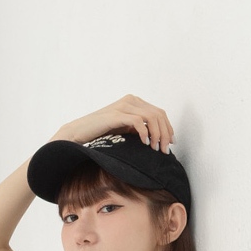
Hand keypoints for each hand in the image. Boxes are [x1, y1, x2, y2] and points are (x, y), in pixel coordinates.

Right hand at [51, 94, 175, 153]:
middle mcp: (131, 100)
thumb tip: (157, 139)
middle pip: (158, 114)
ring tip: (155, 148)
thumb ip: (139, 128)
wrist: (79, 132)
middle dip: (165, 133)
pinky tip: (144, 143)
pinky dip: (145, 133)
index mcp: (134, 102)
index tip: (170, 143)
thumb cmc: (101, 132)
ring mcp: (123, 106)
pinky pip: (138, 121)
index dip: (168, 128)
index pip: (159, 112)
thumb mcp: (125, 128)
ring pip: (151, 117)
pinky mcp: (116, 114)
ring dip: (157, 135)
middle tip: (164, 150)